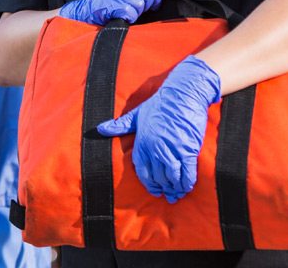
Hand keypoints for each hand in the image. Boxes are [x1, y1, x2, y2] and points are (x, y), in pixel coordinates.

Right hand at [58, 0, 168, 24]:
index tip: (155, 4)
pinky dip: (129, 18)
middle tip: (138, 9)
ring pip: (140, 4)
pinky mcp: (110, 2)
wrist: (88, 9)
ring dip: (136, 12)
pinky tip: (122, 15)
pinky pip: (131, 13)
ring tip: (127, 11)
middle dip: (146, 6)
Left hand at [97, 55, 220, 202]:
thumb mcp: (138, 114)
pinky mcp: (188, 149)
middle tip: (168, 194)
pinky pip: (187, 172)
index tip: (154, 190)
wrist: (183, 93)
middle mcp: (156, 148)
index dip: (149, 184)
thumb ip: (120, 125)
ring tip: (177, 193)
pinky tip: (186, 186)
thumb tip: (99, 129)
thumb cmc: (160, 103)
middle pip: (158, 177)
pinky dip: (186, 182)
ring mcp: (172, 149)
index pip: (142, 171)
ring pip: (172, 177)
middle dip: (164, 188)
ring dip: (175, 188)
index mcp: (142, 142)